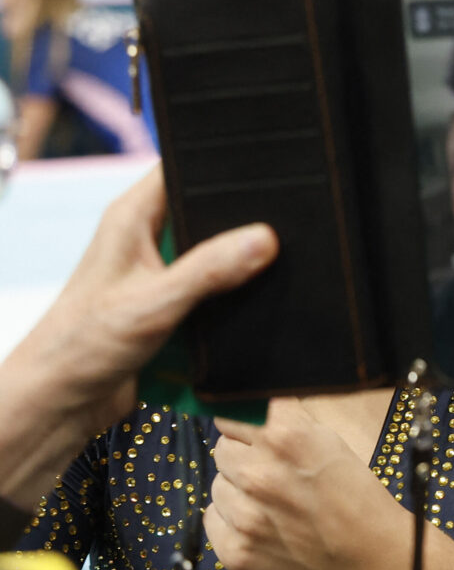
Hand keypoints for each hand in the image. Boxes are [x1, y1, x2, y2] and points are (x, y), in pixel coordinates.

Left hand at [0, 170, 274, 505]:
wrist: (60, 404)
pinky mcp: (174, 306)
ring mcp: (161, 274)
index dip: (223, 166)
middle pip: (210, 215)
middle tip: (277, 238)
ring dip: (237, 275)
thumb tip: (263, 239)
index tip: (269, 173)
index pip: (184, 168)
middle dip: (242, 229)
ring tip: (260, 282)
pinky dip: (231, 306)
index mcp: (131, 218)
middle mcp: (146, 239)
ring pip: (219, 259)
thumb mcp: (152, 304)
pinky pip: (217, 296)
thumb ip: (209, 269)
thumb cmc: (78, 347)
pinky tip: (243, 315)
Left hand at [207, 400, 409, 569]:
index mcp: (287, 437)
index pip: (232, 410)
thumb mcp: (332, 444)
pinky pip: (213, 519)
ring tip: (274, 507)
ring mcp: (244, 516)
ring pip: (218, 485)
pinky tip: (265, 529)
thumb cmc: (358, 500)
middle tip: (276, 477)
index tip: (258, 435)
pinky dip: (233, 523)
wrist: (373, 563)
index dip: (248, 424)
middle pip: (223, 449)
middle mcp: (259, 473)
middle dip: (245, 457)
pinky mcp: (235, 552)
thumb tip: (251, 400)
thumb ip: (288, 421)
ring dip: (239, 492)